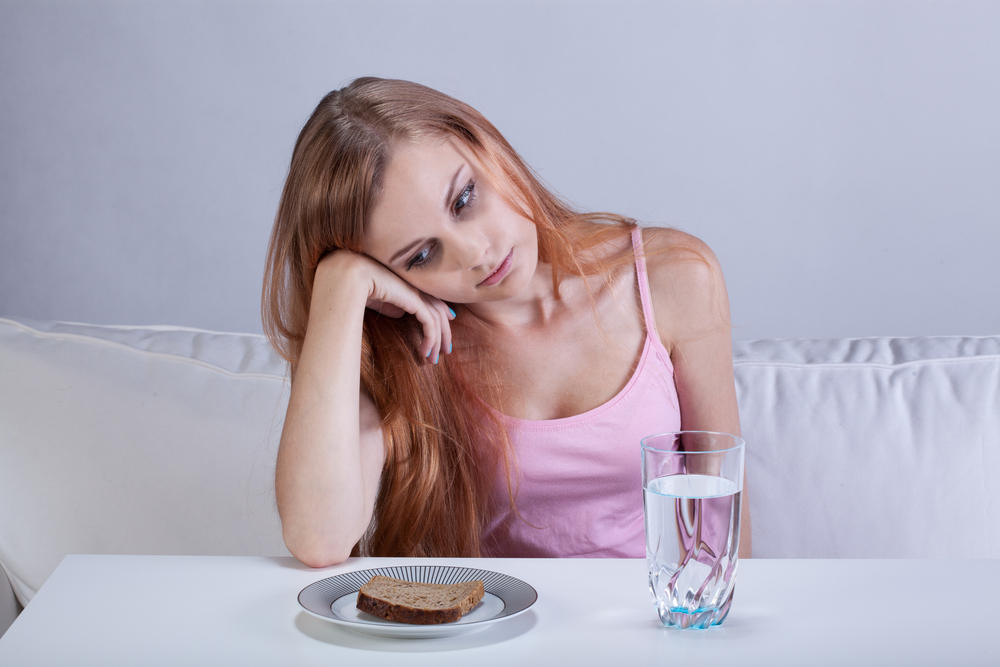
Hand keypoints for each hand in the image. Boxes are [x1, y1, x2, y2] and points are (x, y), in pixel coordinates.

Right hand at [315, 250, 455, 362]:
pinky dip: (431, 339)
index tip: (440, 334)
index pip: (429, 301)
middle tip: (445, 351)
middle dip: (444, 333)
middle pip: (438, 310)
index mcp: (406, 283)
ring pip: (437, 319)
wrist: (348, 277)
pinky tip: (425, 352)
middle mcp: (414, 286)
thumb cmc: (355, 287)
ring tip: (434, 360)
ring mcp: (416, 291)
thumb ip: (390, 305)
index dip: (438, 317)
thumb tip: (400, 313)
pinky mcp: (414, 300)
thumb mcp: (376, 299)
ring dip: (438, 341)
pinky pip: (430, 323)